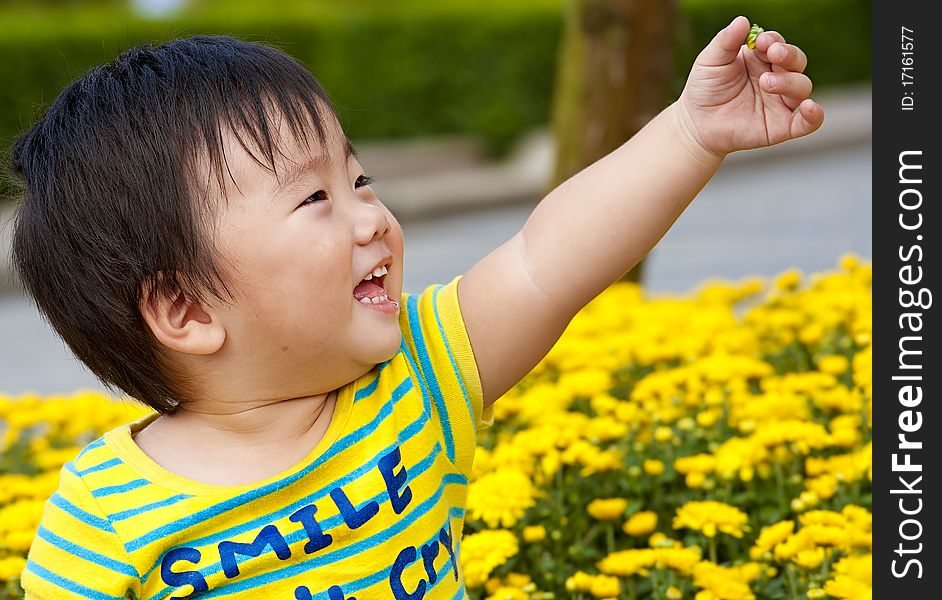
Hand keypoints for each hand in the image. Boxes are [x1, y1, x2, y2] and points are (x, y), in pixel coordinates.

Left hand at [676, 15, 823, 156]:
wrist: (695, 123)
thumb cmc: (705, 88)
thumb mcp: (710, 60)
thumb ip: (726, 41)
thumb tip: (742, 21)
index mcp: (761, 59)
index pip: (778, 44)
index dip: (773, 41)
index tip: (760, 41)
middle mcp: (777, 77)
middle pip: (797, 61)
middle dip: (788, 55)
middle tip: (773, 54)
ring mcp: (781, 102)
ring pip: (802, 86)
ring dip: (790, 81)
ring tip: (766, 82)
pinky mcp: (782, 127)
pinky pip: (807, 122)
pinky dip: (814, 115)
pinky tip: (809, 107)